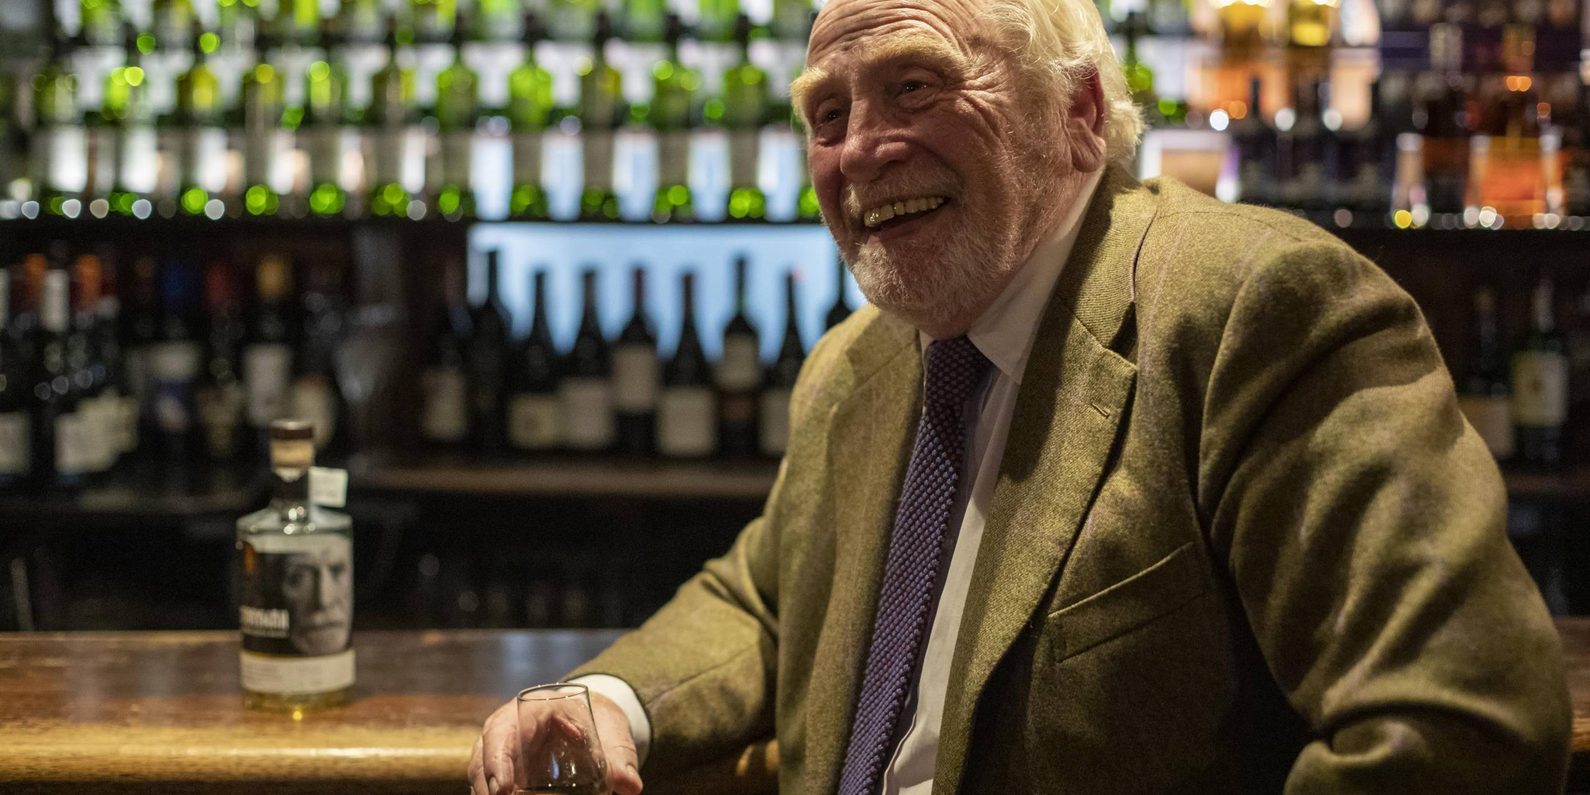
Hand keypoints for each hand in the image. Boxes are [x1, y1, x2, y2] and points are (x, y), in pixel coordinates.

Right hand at [468, 689, 643, 794]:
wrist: (595, 721)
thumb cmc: (600, 721)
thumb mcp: (612, 735)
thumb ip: (620, 758)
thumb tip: (630, 786)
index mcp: (532, 708)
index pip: (502, 730)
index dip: (498, 759)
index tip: (505, 788)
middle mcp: (510, 726)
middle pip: (484, 754)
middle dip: (487, 783)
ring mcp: (504, 749)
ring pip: (482, 772)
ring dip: (487, 791)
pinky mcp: (507, 768)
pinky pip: (493, 783)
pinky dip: (494, 793)